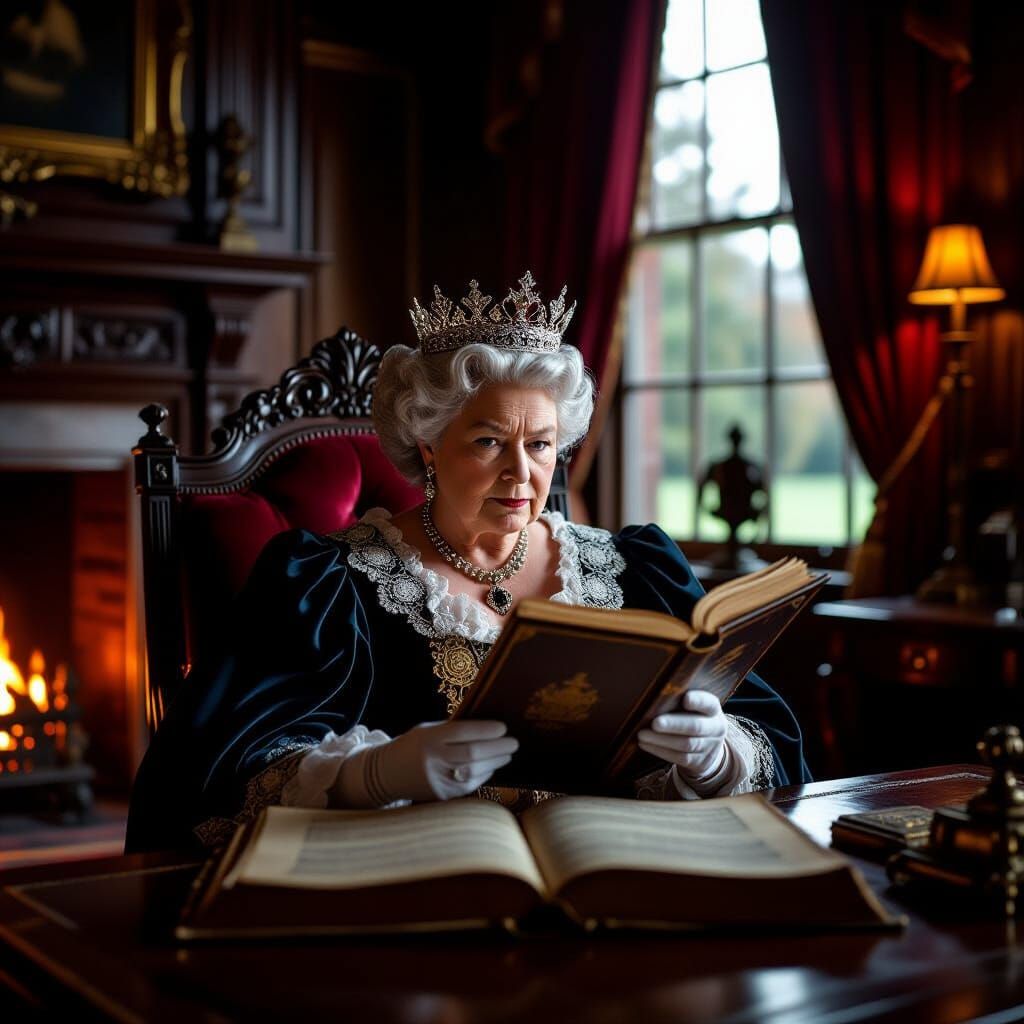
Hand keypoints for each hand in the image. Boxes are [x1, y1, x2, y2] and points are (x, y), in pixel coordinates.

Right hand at [337, 720, 517, 804]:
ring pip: (474, 772)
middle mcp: (433, 760)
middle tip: (513, 743)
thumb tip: (488, 727)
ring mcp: (437, 781)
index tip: (503, 727)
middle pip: (472, 754)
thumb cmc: (413, 745)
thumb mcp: (428, 730)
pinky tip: (491, 767)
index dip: (486, 730)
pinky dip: (484, 775)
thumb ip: (453, 729)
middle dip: (497, 748)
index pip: (463, 732)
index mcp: (429, 738)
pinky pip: (469, 786)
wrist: (386, 774)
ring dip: (495, 763)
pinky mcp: (441, 796)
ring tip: (507, 754)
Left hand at [636, 690, 727, 784]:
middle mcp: (715, 728)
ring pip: (686, 744)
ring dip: (661, 740)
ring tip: (642, 734)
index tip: (685, 699)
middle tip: (655, 723)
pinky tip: (646, 744)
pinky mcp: (699, 762)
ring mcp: (709, 747)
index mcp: (713, 710)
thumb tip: (655, 696)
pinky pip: (680, 758)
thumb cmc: (693, 718)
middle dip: (674, 725)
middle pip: (696, 726)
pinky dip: (660, 751)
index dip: (698, 701)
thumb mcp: (694, 707)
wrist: (709, 747)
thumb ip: (680, 700)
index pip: (709, 703)